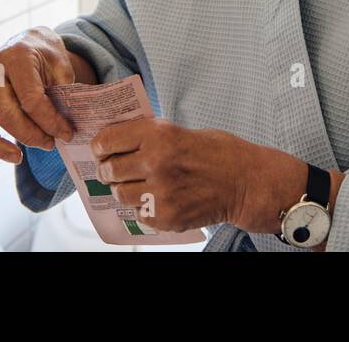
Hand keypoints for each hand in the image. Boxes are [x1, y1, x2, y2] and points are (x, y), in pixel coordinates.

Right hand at [0, 26, 90, 163]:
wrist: (27, 41)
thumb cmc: (45, 55)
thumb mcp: (61, 65)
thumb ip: (61, 93)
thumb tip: (61, 129)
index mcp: (17, 56)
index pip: (31, 99)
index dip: (50, 121)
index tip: (66, 134)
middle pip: (5, 113)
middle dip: (29, 135)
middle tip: (49, 145)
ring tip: (18, 158)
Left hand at [92, 121, 307, 233]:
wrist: (247, 182)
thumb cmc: (219, 152)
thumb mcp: (182, 131)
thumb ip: (151, 137)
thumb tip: (120, 141)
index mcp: (159, 135)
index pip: (108, 141)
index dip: (101, 145)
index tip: (101, 149)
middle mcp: (156, 162)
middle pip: (108, 169)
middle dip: (108, 169)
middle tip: (114, 170)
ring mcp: (160, 193)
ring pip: (119, 195)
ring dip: (124, 190)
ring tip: (138, 186)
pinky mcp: (166, 217)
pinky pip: (138, 214)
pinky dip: (142, 207)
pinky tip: (157, 198)